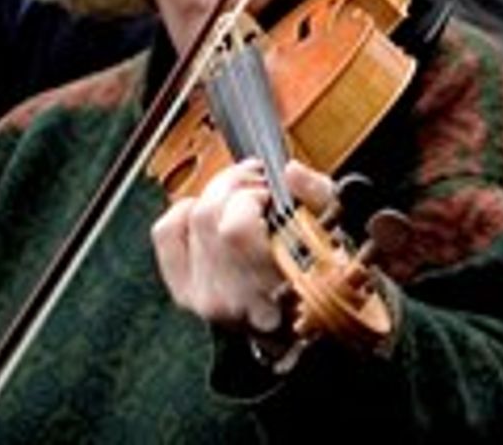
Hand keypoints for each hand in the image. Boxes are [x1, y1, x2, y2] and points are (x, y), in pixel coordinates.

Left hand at [150, 158, 337, 334]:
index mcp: (271, 293)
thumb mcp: (336, 238)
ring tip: (242, 197)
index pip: (235, 229)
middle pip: (208, 215)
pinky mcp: (184, 292)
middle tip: (259, 187)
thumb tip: (291, 171)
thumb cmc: (322, 282)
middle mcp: (230, 301)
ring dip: (218, 195)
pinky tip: (212, 212)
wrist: (296, 331)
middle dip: (236, 186)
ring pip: (191, 218)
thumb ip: (320, 199)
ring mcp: (202, 299)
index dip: (253, 196)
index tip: (273, 194)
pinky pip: (167, 233)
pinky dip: (185, 211)